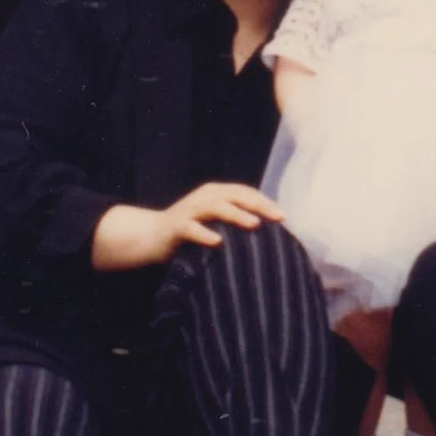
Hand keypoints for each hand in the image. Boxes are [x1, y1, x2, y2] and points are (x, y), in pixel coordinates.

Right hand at [92, 183, 283, 270]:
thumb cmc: (191, 232)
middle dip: (258, 205)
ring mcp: (189, 209)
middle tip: (278, 217)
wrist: (151, 237)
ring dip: (236, 214)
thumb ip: (235, 222)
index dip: (265, 202)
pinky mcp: (176, 226)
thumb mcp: (215, 223)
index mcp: (216, 193)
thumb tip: (267, 232)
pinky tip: (218, 242)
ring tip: (254, 224)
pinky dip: (204, 234)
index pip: (245, 193)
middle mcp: (204, 197)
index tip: (284, 217)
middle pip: (235, 196)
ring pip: (215, 207)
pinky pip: (191, 228)